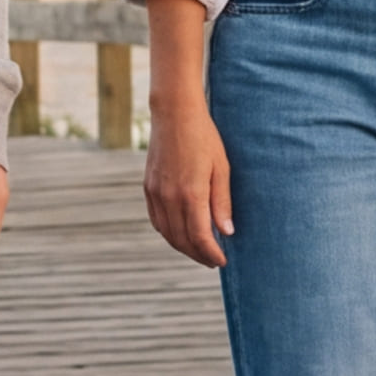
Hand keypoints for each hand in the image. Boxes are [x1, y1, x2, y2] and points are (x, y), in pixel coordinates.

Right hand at [146, 106, 232, 269]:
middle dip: (198, 255)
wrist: (174, 114)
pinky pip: (157, 220)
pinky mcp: (148, 188)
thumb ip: (222, 202)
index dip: (211, 253)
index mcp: (191, 194)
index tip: (222, 261)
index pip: (200, 237)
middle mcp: (170, 198)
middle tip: (213, 261)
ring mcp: (156, 193)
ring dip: (183, 247)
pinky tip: (180, 234)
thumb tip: (226, 232)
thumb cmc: (204, 138)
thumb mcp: (221, 168)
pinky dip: (169, 233)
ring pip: (167, 233)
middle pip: (182, 240)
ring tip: (199, 251)